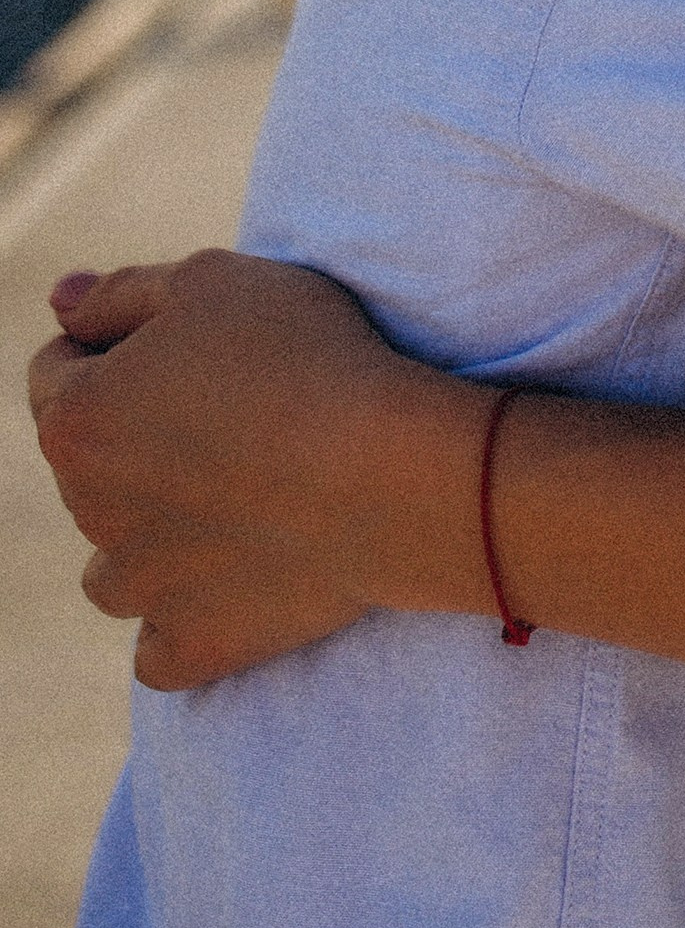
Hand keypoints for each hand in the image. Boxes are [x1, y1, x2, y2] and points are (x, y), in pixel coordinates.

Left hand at [28, 249, 484, 688]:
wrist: (386, 473)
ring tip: (237, 501)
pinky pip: (158, 646)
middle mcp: (85, 510)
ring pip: (112, 565)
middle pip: (88, 466)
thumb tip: (57, 302)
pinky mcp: (189, 646)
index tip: (191, 345)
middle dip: (139, 438)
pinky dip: (184, 618)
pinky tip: (234, 581)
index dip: (118, 346)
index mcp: (75, 419)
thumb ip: (119, 293)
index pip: (55, 372)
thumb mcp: (210, 280)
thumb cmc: (300, 358)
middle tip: (237, 409)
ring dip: (151, 537)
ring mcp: (135, 589)